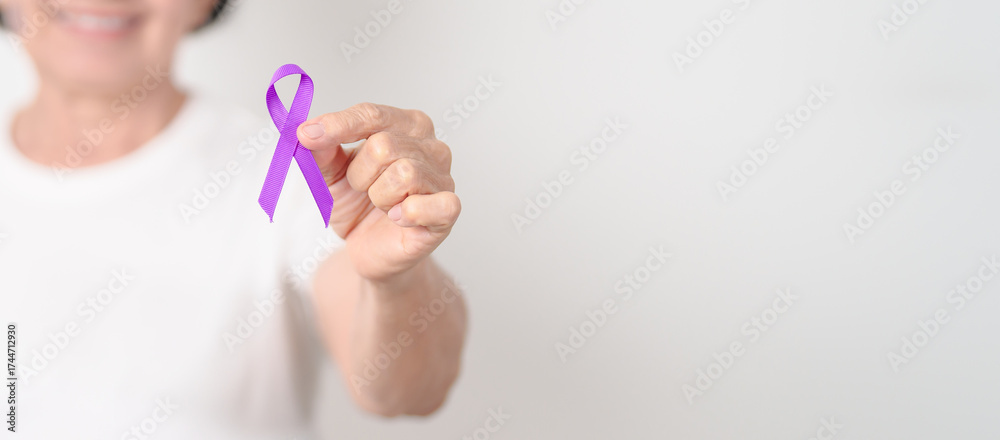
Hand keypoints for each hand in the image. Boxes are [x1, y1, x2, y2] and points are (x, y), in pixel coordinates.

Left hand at [297, 103, 459, 281]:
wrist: (369, 248)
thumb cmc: (357, 204)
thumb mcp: (330, 173)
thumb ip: (321, 150)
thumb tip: (307, 132)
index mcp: (406, 125)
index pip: (372, 114)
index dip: (338, 125)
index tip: (306, 135)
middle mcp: (431, 146)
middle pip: (384, 145)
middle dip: (360, 174)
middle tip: (363, 190)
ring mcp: (443, 178)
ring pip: (404, 173)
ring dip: (379, 197)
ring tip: (382, 205)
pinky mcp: (448, 211)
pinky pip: (431, 204)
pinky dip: (408, 213)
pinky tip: (398, 218)